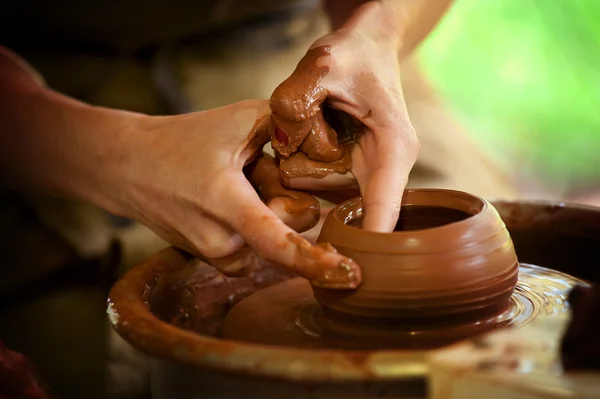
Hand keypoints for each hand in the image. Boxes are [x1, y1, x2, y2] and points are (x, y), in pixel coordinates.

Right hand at [106, 100, 360, 287]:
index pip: (276, 243)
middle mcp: (221, 241)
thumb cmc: (184, 140)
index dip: (314, 262)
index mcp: (226, 204)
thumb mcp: (238, 119)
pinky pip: (255, 248)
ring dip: (269, 212)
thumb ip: (287, 128)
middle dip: (289, 201)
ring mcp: (216, 256)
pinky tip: (229, 201)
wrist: (130, 167)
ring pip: (273, 239)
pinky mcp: (214, 261)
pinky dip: (254, 225)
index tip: (348, 275)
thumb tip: (329, 143)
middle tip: (258, 170)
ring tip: (235, 185)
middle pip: (289, 229)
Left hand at [270, 20, 418, 231]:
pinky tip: (305, 129)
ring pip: (320, 189)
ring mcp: (363, 170)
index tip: (357, 271)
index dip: (370, 238)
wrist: (365, 48)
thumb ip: (296, 98)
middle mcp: (382, 166)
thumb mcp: (323, 63)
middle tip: (310, 119)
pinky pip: (314, 180)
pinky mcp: (347, 169)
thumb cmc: (353, 55)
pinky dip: (300, 160)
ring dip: (301, 160)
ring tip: (312, 114)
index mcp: (391, 148)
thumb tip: (281, 140)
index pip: (384, 204)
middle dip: (311, 172)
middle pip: (341, 202)